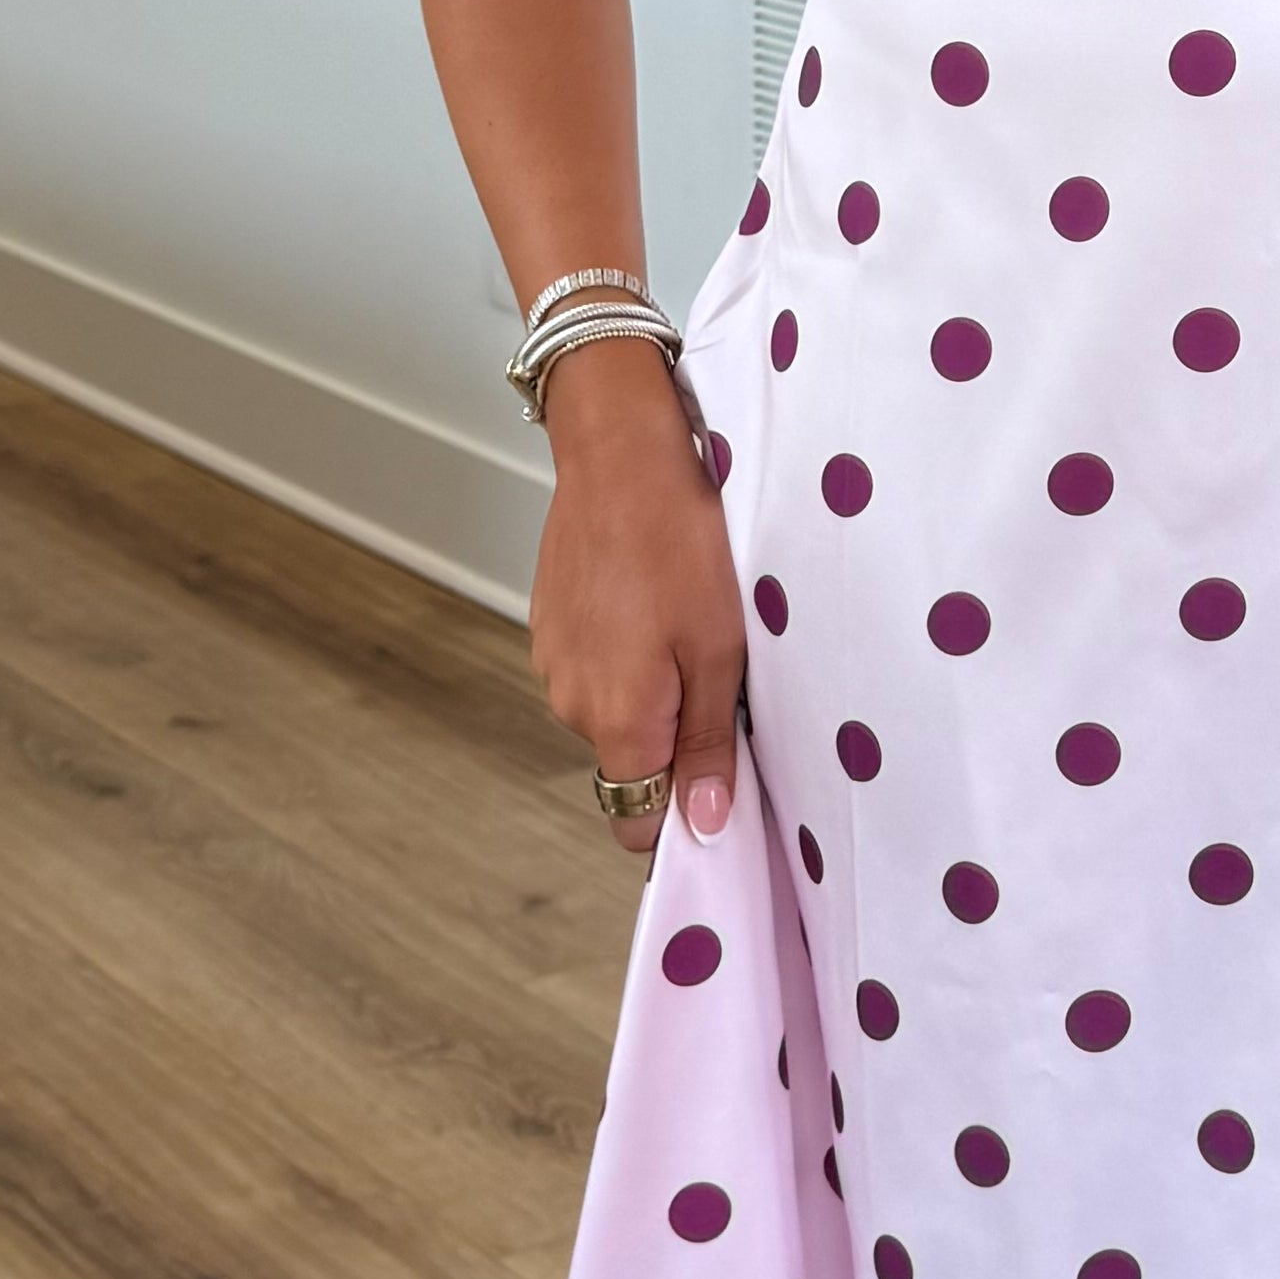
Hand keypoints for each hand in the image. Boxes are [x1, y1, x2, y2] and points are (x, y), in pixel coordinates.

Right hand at [531, 337, 747, 856]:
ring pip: (616, 711)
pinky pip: (598, 666)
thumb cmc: (679, 543)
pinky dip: (630, 651)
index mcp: (616, 721)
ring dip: (657, 691)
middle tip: (728, 682)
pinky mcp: (551, 624)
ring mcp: (553, 662)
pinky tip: (658, 601)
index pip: (636, 823)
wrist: (619, 453)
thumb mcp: (720, 650)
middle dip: (680, 742)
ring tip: (694, 627)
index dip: (681, 815)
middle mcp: (571, 703)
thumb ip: (710, 745)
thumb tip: (704, 826)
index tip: (725, 787)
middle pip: (631, 763)